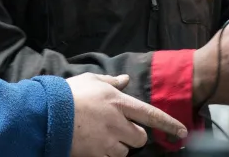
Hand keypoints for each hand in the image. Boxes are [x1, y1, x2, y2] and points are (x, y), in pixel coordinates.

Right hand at [68, 73, 187, 156]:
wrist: (46, 113)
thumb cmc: (68, 94)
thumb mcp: (91, 81)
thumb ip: (111, 82)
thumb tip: (124, 79)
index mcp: (119, 102)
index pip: (151, 115)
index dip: (169, 124)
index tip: (182, 132)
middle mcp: (117, 122)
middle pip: (140, 137)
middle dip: (132, 135)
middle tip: (117, 129)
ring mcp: (108, 141)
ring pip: (124, 151)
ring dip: (117, 145)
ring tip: (99, 136)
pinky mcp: (97, 155)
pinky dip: (104, 153)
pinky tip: (92, 144)